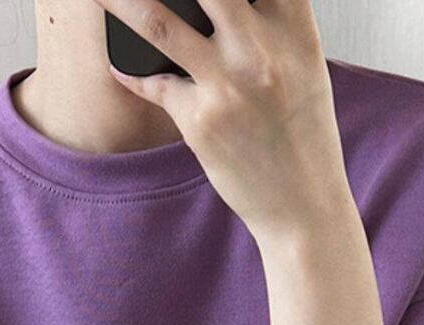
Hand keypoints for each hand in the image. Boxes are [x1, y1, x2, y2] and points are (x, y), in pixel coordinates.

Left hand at [93, 0, 350, 242]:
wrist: (303, 205)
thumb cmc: (303, 139)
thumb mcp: (304, 68)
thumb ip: (275, 26)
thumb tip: (231, 7)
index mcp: (295, 28)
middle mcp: (261, 49)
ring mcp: (228, 84)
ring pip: (158, 22)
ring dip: (121, 3)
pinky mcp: (200, 121)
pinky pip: (151, 82)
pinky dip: (130, 70)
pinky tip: (118, 63)